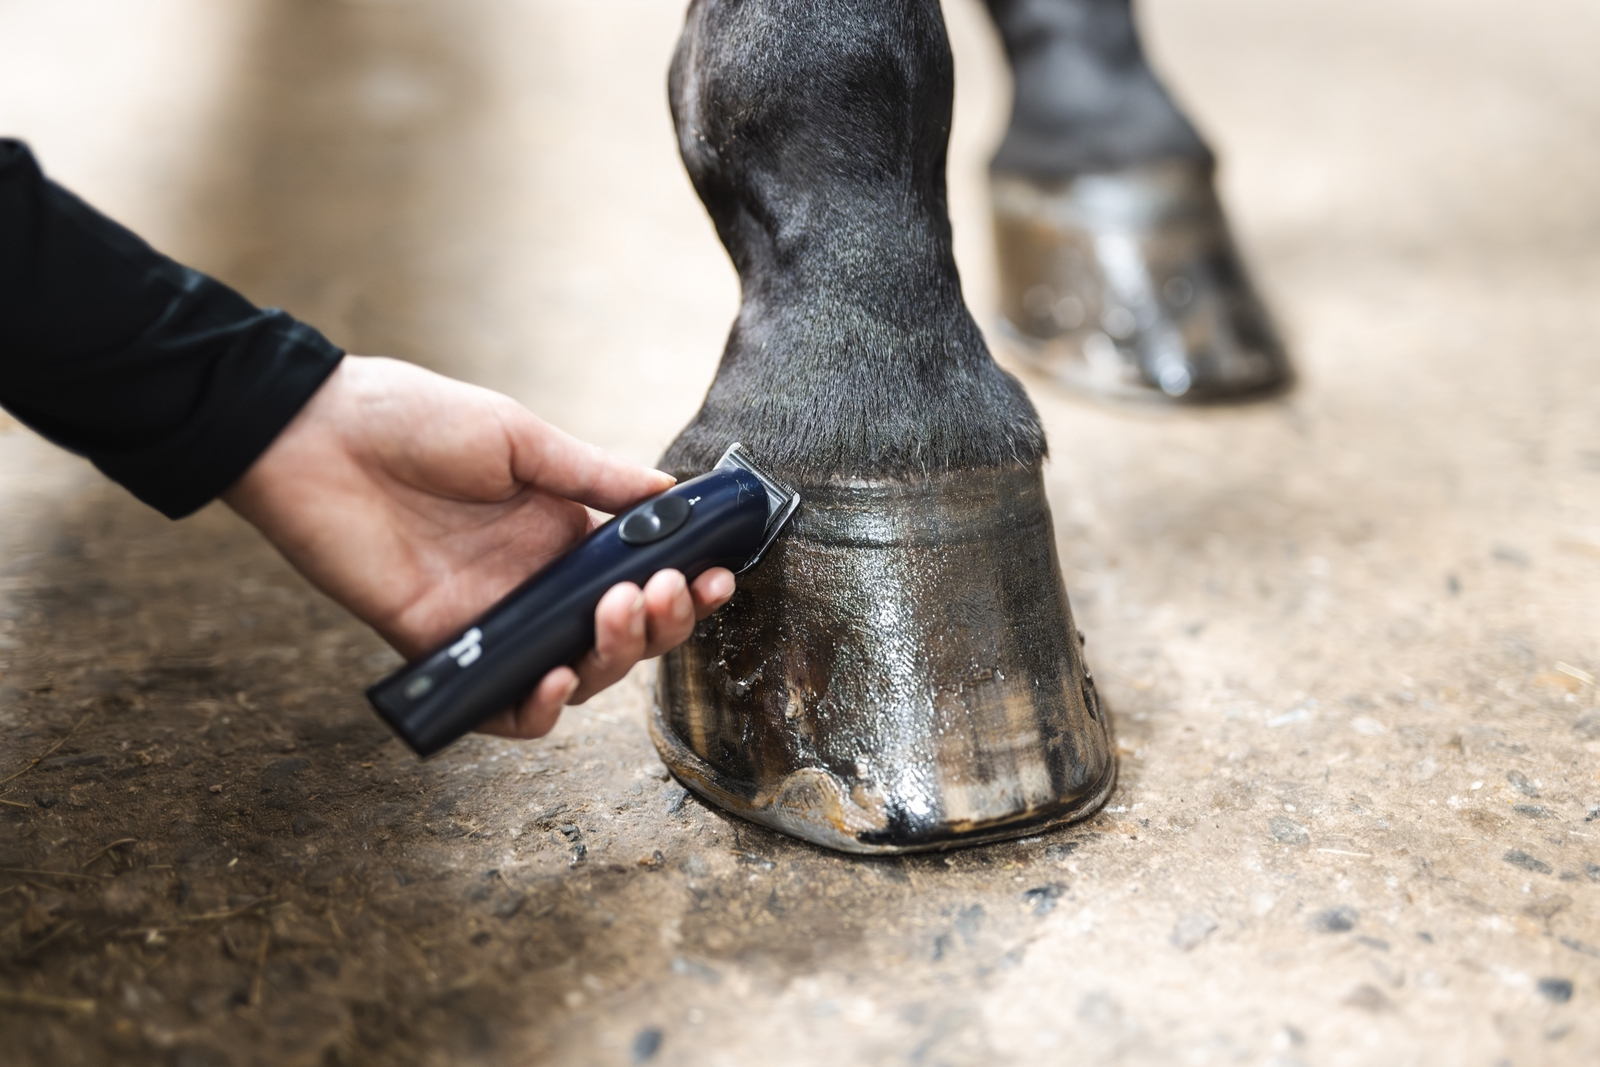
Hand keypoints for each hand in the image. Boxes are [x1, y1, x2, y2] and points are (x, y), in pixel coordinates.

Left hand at [223, 355, 734, 738]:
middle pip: (619, 637)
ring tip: (616, 615)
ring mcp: (493, 622)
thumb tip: (671, 489)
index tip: (715, 579)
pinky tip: (550, 681)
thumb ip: (592, 473)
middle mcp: (535, 585)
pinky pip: (500, 705)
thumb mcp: (518, 438)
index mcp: (560, 535)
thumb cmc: (412, 420)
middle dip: (657, 624)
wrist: (314, 434)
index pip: (638, 579)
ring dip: (611, 660)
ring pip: (575, 676)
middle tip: (658, 592)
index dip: (683, 587)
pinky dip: (533, 710)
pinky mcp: (443, 650)